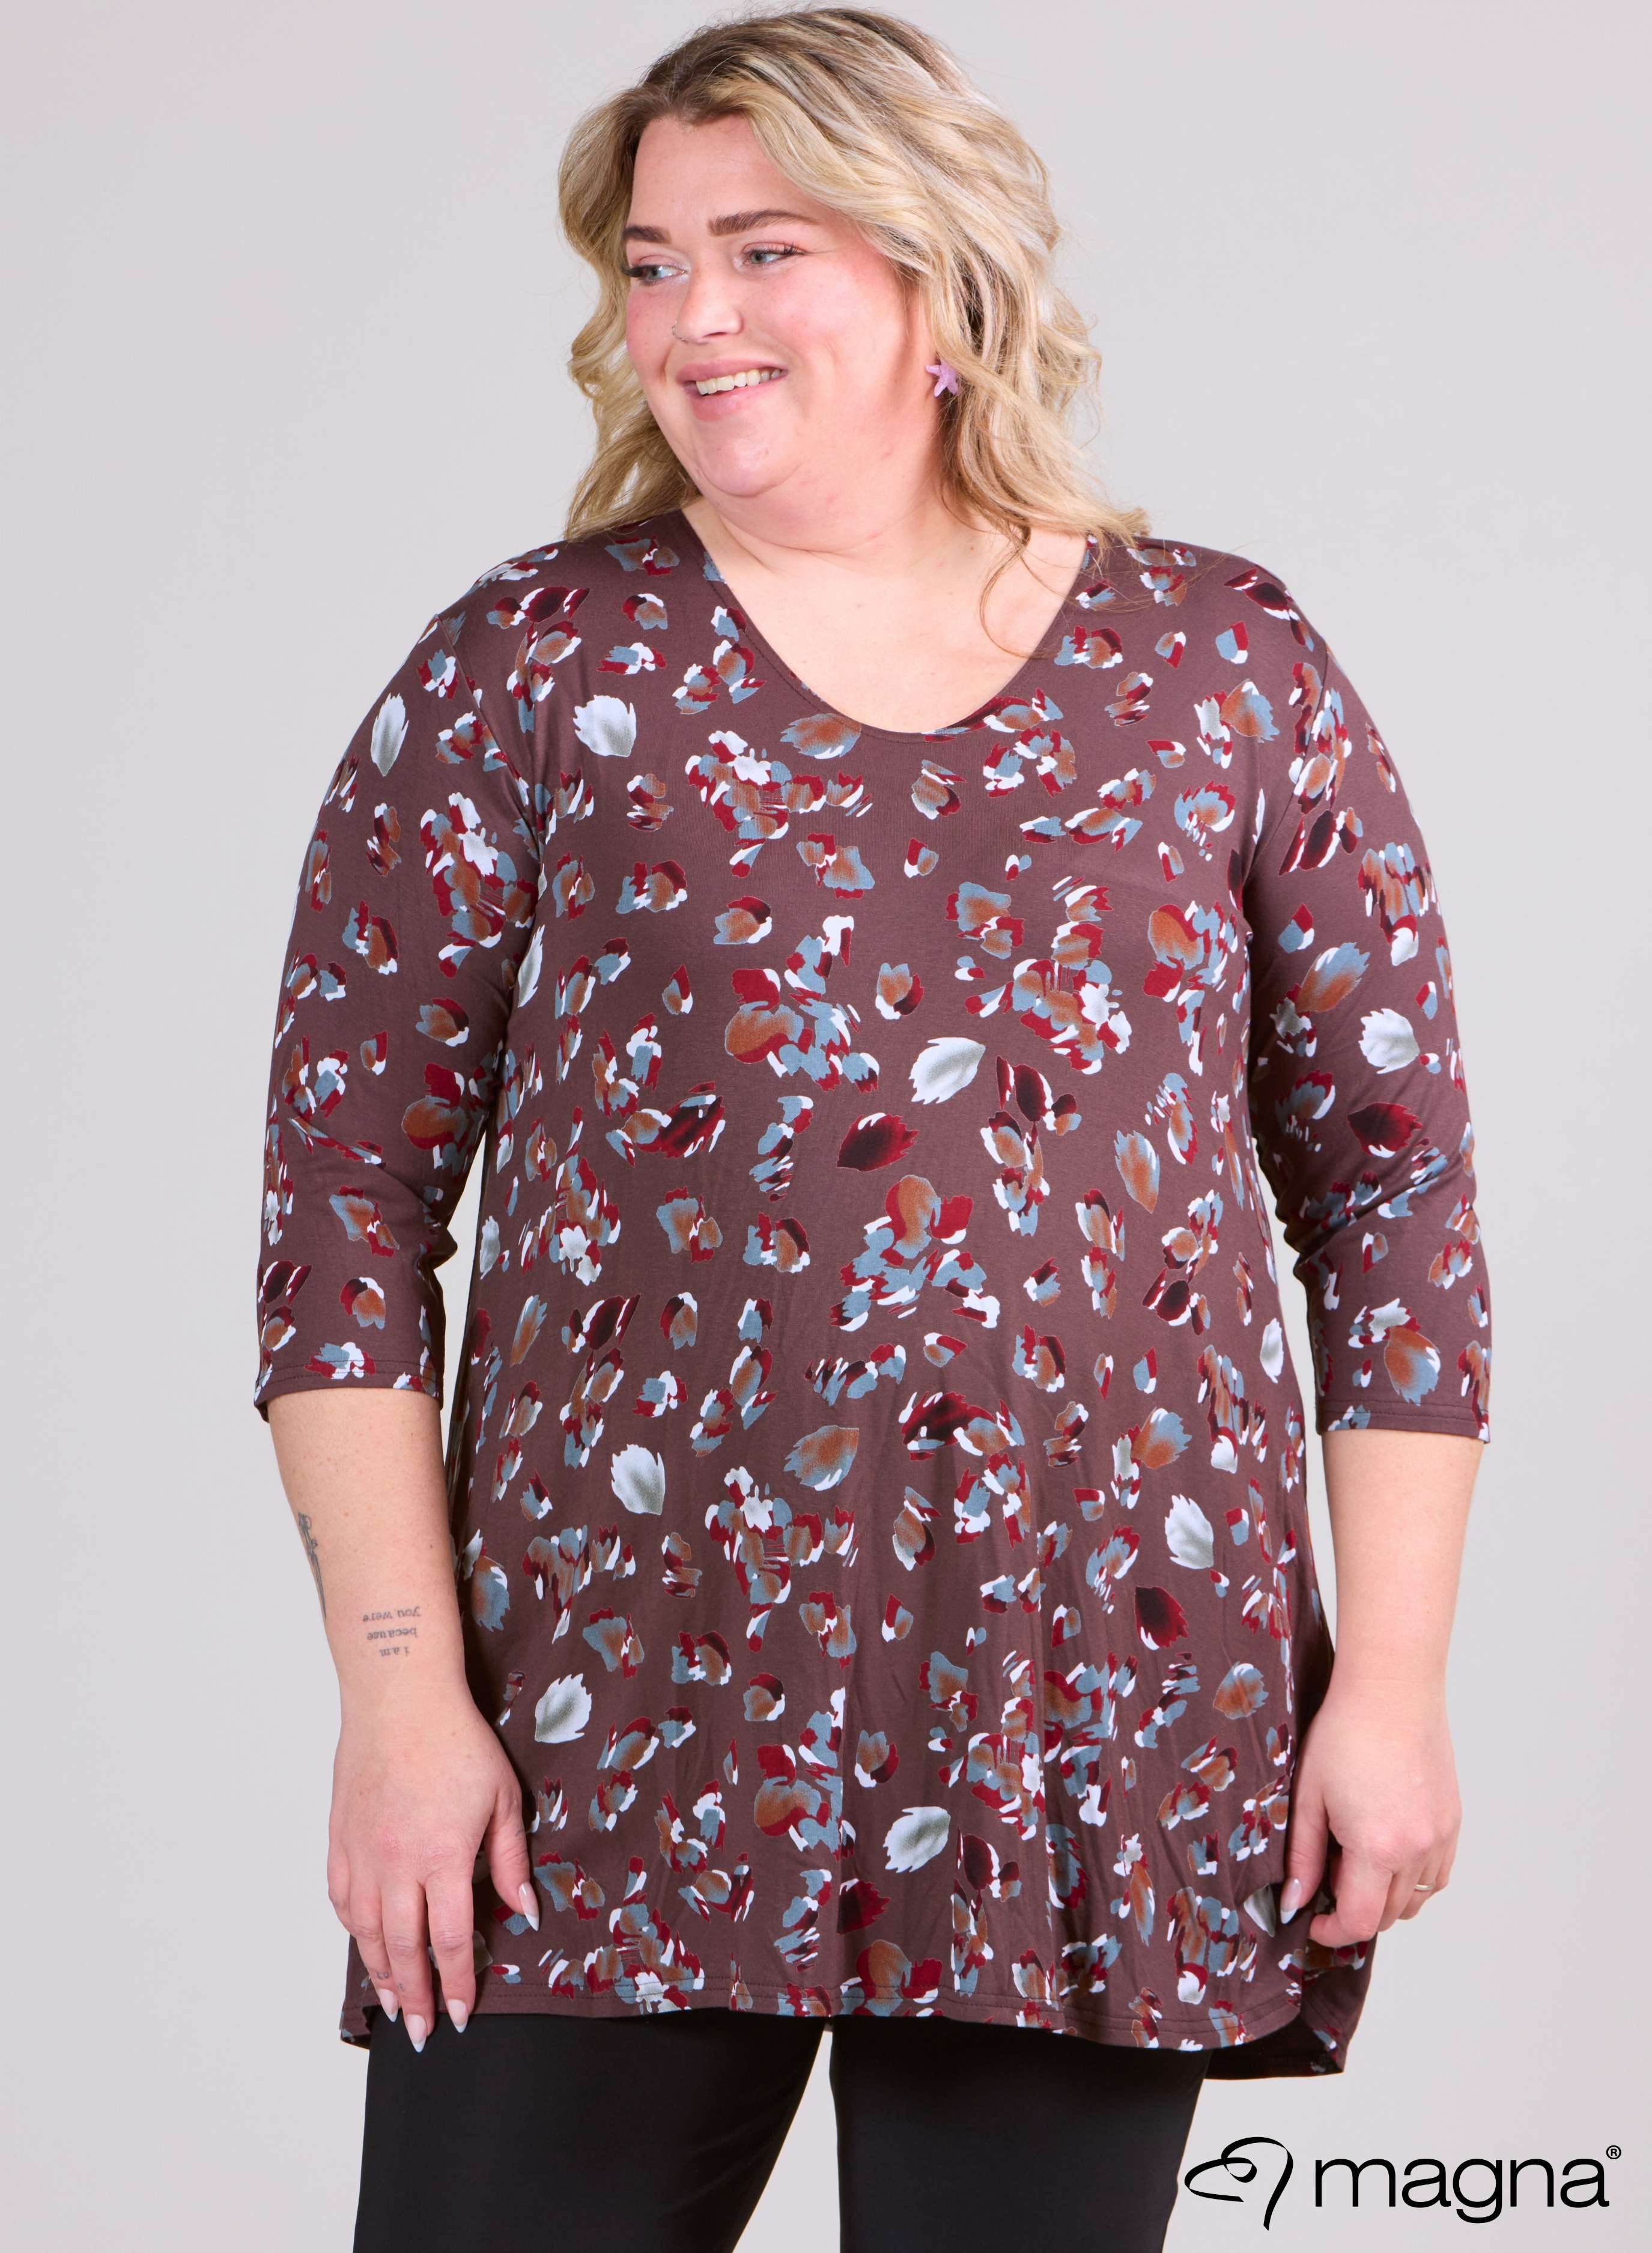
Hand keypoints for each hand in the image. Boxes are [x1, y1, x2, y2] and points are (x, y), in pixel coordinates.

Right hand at [325, 1686, 538, 2048]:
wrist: (400, 1700)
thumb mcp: (503, 1798)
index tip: (460, 2014)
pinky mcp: (340, 1839)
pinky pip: (342, 1899)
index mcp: (443, 1858)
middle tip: (419, 2032)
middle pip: (403, 1949)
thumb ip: (511, 1860)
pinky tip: (364, 1945)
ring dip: (379, 1973)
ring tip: (392, 2002)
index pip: (450, 1941)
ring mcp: (362, 1854)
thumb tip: (525, 1912)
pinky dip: (352, 1931)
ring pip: (366, 1932)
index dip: (455, 1983)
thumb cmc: (457, 1742)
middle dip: (413, 1997)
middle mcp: (397, 1866)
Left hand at [1278, 1675, 1460, 1946]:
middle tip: (1327, 1872)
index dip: (1331, 1932)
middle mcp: (1417, 1850)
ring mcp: (1441, 1837)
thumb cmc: (1345, 1734)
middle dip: (1353, 1909)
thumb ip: (1303, 1858)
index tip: (1313, 1920)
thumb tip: (1295, 1902)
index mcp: (1377, 1848)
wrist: (1392, 1691)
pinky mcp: (1453, 1822)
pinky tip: (1387, 1845)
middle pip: (1388, 1914)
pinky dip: (1412, 1877)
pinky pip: (1436, 1874)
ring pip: (1415, 1899)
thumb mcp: (1310, 1797)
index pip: (1359, 1921)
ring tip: (1356, 1853)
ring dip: (1384, 1895)